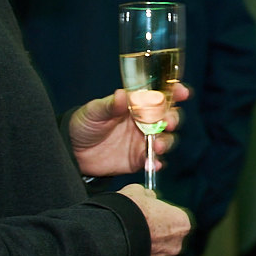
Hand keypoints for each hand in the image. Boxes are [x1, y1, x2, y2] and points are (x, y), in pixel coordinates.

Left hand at [70, 83, 191, 177]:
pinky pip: (154, 160)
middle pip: (169, 118)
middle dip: (173, 119)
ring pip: (166, 140)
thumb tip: (121, 94)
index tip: (182, 93)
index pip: (160, 96)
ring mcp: (143, 141)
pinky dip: (156, 162)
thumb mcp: (93, 111)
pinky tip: (152, 163)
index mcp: (135, 105)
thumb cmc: (84, 124)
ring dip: (166, 142)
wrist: (72, 152)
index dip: (174, 92)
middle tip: (169, 123)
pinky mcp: (138, 159)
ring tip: (158, 146)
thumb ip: (109, 105)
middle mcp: (144, 122)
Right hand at [118, 185, 190, 255]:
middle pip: (167, 237)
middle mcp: (175, 245)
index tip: (150, 212)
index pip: (175, 218)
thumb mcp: (137, 192)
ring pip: (155, 253)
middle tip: (137, 225)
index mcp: (180, 223)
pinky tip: (124, 251)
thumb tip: (147, 195)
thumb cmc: (127, 213)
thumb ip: (146, 195)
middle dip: (154, 232)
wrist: (109, 237)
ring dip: (145, 248)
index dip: (161, 214)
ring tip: (127, 239)